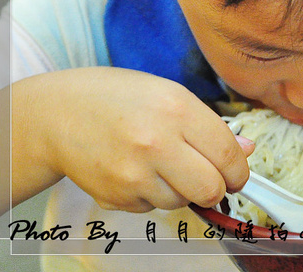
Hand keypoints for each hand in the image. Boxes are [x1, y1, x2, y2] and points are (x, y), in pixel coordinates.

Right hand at [16, 67, 253, 212]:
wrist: (56, 114)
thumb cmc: (116, 97)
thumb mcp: (168, 94)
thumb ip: (210, 125)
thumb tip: (246, 150)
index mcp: (176, 109)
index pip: (227, 154)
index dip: (240, 170)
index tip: (237, 173)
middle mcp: (156, 143)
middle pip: (211, 189)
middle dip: (217, 187)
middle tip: (209, 176)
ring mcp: (133, 174)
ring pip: (183, 201)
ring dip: (181, 189)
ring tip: (160, 162)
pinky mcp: (116, 197)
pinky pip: (153, 207)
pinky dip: (153, 194)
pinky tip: (136, 169)